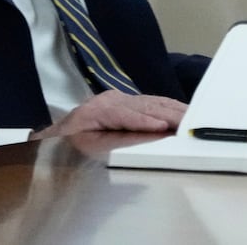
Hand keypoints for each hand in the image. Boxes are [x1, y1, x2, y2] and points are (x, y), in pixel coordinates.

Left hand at [30, 91, 188, 139]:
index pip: (128, 115)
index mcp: (99, 110)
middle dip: (170, 114)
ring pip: (151, 102)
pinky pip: (151, 103)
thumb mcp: (90, 147)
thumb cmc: (67, 147)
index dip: (147, 121)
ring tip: (193, 117)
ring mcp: (119, 98)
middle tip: (191, 123)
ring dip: (173, 110)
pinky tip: (181, 112)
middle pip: (145, 105)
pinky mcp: (125, 101)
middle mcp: (111, 99)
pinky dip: (168, 107)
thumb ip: (118, 142)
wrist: (52, 139)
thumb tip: (145, 138)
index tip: (165, 126)